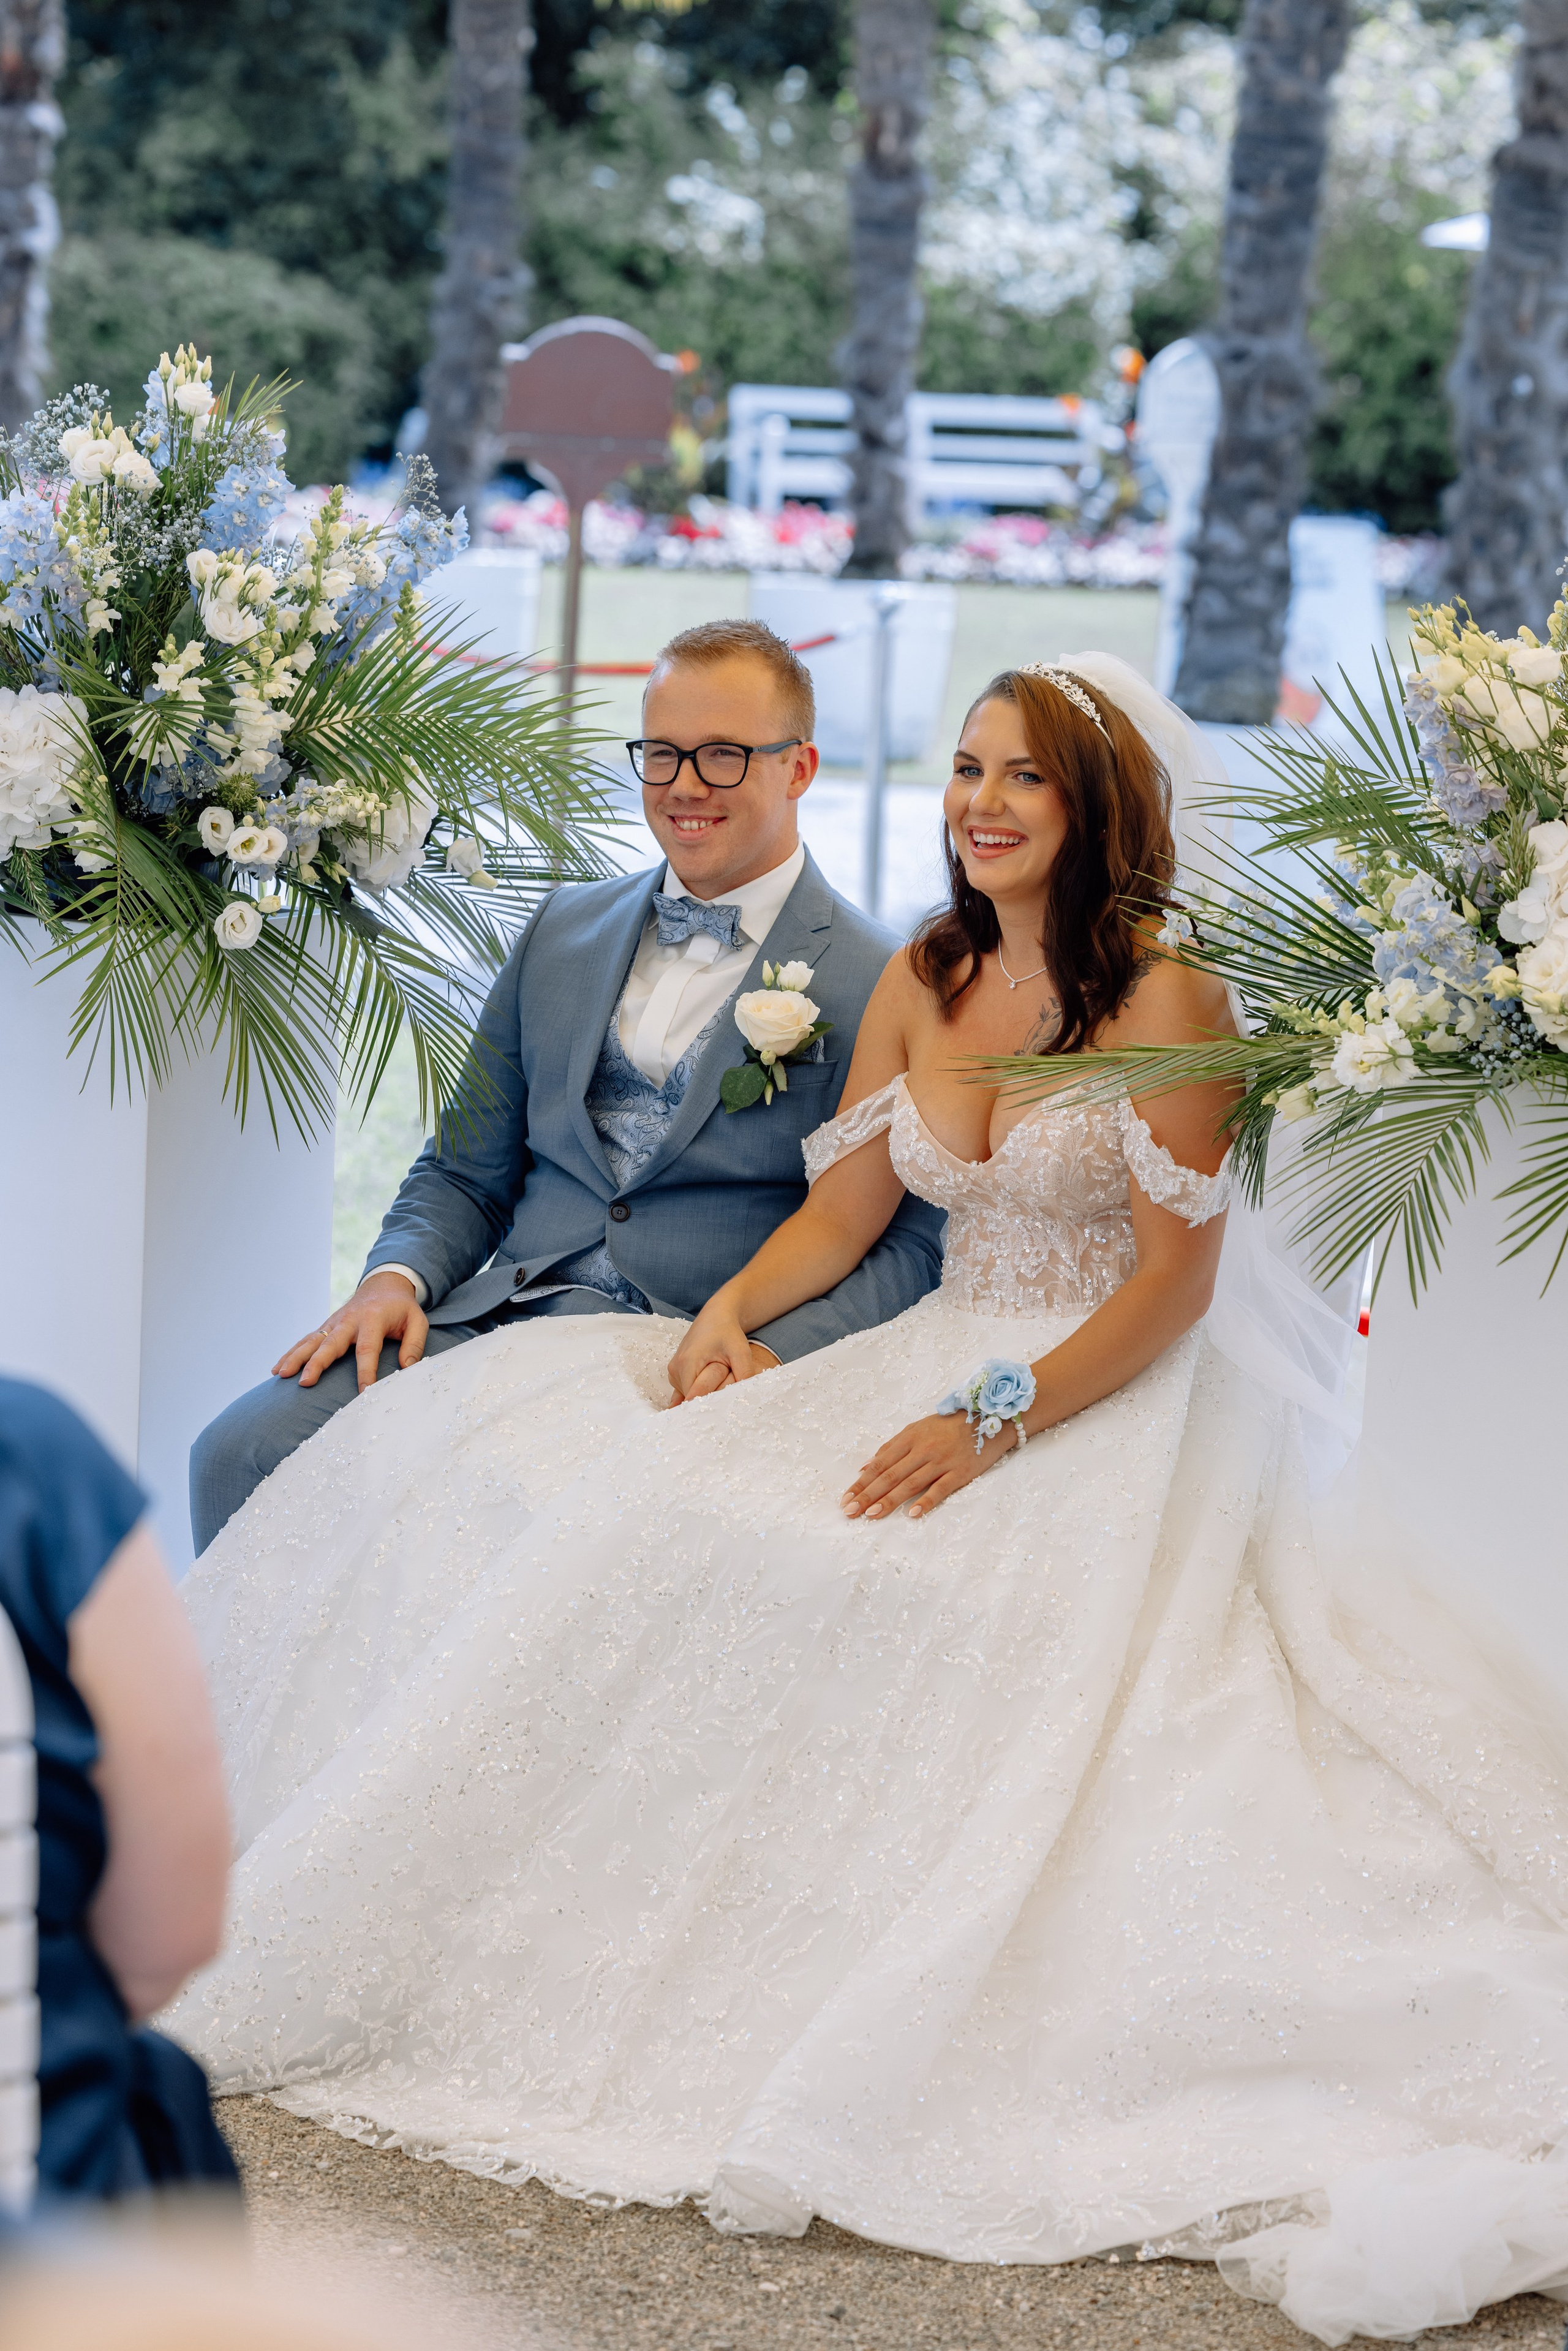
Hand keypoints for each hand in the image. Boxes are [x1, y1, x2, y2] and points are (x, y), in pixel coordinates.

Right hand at [272, 1271, 428, 1392]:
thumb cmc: (401, 1308)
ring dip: (295, 1357)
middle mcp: (349, 1320)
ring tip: (280, 1375)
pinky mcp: (326, 1327)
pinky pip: (306, 1341)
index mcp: (373, 1319)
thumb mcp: (417, 1320)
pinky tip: (277, 1369)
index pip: (367, 1349)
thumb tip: (407, 1368)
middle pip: (330, 1344)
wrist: (384, 1285)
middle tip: (305, 1382)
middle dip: (317, 1363)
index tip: (365, 1392)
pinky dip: (291, 1353)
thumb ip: (414, 1344)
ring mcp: (334, 1323)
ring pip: (311, 1341)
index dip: (366, 1372)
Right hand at [667, 1307, 779, 1401]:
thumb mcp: (741, 1352)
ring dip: (701, 1397)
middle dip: (705, 1404)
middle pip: (689, 1399)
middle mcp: (675, 1368)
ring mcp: (673, 1370)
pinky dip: (695, 1393)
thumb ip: (745, 1375)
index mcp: (687, 1363)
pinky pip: (683, 1390)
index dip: (708, 1408)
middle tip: (724, 1407)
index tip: (723, 1413)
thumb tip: (748, 1398)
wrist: (716, 1316)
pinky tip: (706, 1395)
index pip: (694, 1399)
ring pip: (686, 1396)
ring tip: (718, 1392)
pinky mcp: (676, 1370)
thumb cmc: (728, 1332)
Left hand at [841, 1411, 1016, 1521]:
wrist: (988, 1418)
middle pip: (890, 1475)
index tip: (846, 1498)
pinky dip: (925, 1502)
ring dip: (889, 1500)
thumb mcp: (916, 1429)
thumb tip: (865, 1467)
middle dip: (868, 1495)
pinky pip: (940, 1489)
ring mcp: (942, 1461)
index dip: (861, 1482)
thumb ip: (891, 1447)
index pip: (879, 1463)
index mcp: (909, 1437)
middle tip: (850, 1511)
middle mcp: (922, 1449)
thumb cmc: (948, 1425)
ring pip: (910, 1484)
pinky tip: (911, 1514)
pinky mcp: (960, 1472)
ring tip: (871, 1515)